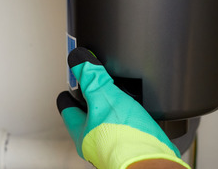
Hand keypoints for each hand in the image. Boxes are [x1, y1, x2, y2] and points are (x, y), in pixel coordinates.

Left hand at [57, 47, 189, 168]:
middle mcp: (96, 140)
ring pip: (107, 122)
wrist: (150, 160)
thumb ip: (92, 78)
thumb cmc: (123, 139)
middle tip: (90, 89)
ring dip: (111, 110)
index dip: (67, 96)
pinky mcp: (133, 143)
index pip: (68, 110)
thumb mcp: (104, 98)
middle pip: (87, 118)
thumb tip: (80, 59)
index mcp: (82, 131)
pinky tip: (137, 112)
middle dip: (89, 103)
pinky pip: (126, 126)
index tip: (67, 87)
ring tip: (115, 97)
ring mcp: (114, 143)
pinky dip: (129, 116)